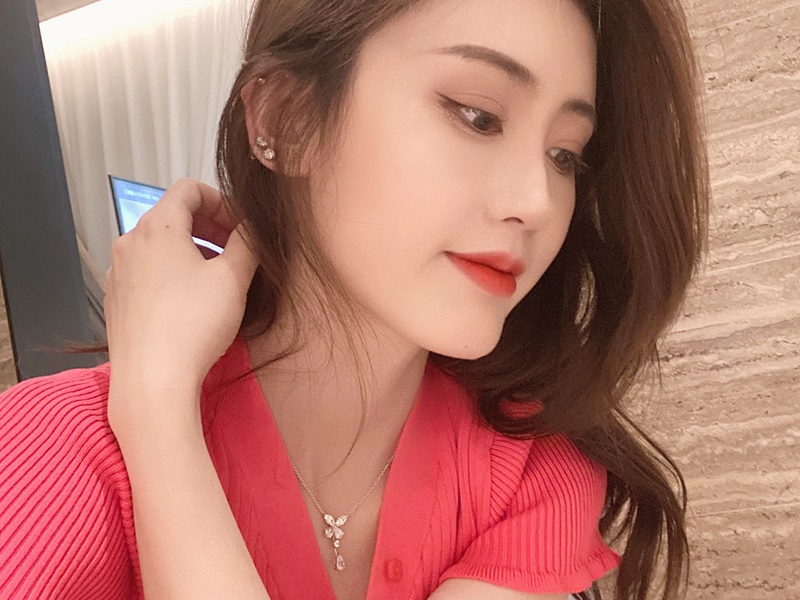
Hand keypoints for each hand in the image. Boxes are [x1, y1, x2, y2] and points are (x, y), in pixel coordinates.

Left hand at [104, 179, 258, 420]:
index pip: (189, 189)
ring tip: (218, 277)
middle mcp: (130, 242)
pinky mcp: (116, 300)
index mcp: (157, 226)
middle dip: (209, 226)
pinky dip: (172, 272)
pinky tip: (191, 301)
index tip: (242, 226)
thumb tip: (252, 228)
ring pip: (159, 246)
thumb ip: (247, 243)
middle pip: (172, 215)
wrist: (152, 381)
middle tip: (237, 249)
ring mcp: (118, 272)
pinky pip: (147, 271)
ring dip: (192, 250)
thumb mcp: (233, 278)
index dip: (222, 200)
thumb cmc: (194, 324)